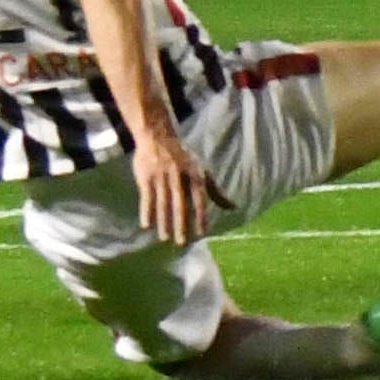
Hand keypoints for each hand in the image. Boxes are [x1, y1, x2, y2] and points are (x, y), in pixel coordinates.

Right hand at [130, 129, 210, 246]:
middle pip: (180, 204)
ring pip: (163, 203)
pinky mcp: (146, 176)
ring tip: (164, 238)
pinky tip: (146, 225)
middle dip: (181, 224)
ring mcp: (162, 176)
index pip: (199, 199)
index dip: (201, 216)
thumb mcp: (202, 171)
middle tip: (181, 242)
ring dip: (163, 222)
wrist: (158, 136)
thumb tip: (233, 207)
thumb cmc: (184, 158)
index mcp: (195, 175)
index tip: (201, 233)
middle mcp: (179, 176)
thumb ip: (215, 191)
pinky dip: (146, 211)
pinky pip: (147, 197)